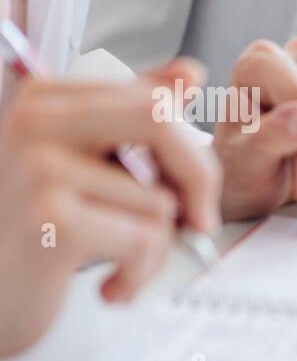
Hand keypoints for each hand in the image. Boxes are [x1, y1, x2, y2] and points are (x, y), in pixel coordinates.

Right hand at [0, 63, 220, 355]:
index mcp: (45, 99)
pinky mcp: (49, 218)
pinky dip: (141, 273)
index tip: (194, 191)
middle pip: (162, 125)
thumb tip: (189, 72)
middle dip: (199, 179)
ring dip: (158, 248)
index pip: (152, 99)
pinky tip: (111, 287)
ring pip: (160, 199)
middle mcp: (34, 122)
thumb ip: (136, 118)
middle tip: (198, 224)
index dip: (192, 150)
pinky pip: (144, 239)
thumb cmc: (42, 235)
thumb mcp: (90, 167)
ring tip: (120, 266)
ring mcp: (39, 168)